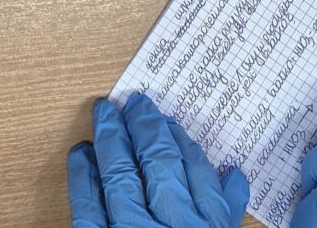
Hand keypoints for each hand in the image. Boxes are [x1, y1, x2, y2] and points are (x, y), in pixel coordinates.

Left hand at [68, 94, 248, 227]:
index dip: (180, 140)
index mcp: (208, 227)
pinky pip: (88, 208)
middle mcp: (173, 225)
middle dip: (145, 127)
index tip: (168, 120)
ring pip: (121, 175)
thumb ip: (226, 212)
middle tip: (135, 101)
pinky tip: (82, 153)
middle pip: (159, 163)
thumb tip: (235, 176)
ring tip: (105, 112)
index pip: (198, 173)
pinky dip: (84, 178)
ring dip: (112, 138)